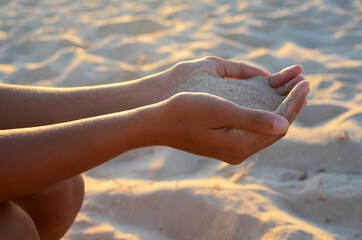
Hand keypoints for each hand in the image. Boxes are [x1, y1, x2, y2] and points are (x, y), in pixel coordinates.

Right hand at [148, 59, 308, 163]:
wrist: (158, 123)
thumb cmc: (186, 112)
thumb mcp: (221, 111)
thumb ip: (253, 119)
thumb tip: (285, 124)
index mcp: (240, 146)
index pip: (279, 126)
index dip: (294, 104)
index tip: (306, 83)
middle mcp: (239, 152)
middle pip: (275, 130)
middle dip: (291, 107)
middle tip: (303, 85)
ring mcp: (231, 150)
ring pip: (265, 130)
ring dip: (279, 111)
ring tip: (291, 92)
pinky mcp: (224, 144)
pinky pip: (253, 130)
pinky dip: (264, 115)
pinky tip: (267, 104)